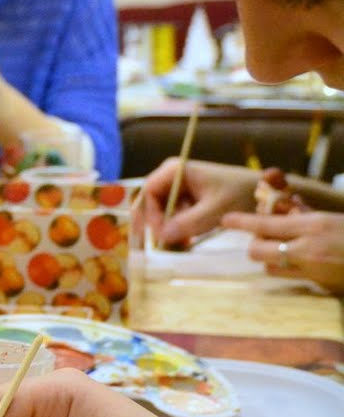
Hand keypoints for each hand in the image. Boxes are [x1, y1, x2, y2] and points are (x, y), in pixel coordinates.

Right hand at [137, 158, 256, 247]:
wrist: (267, 194)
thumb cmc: (242, 194)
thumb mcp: (216, 211)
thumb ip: (188, 222)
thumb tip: (162, 237)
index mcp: (175, 170)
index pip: (149, 191)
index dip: (151, 214)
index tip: (162, 235)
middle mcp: (173, 176)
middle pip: (152, 201)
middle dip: (158, 224)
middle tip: (167, 245)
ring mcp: (180, 187)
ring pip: (162, 210)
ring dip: (168, 229)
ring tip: (180, 245)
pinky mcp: (188, 198)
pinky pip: (174, 214)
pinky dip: (177, 228)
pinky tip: (186, 241)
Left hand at [222, 208, 343, 292]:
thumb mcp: (330, 218)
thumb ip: (304, 213)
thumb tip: (283, 202)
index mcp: (313, 225)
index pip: (266, 223)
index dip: (242, 222)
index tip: (226, 220)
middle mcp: (309, 249)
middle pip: (258, 250)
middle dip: (255, 244)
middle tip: (262, 237)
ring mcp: (314, 270)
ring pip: (270, 267)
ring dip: (270, 258)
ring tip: (282, 249)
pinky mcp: (320, 285)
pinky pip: (290, 277)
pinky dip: (287, 268)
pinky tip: (299, 260)